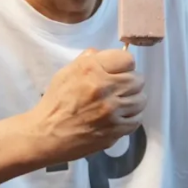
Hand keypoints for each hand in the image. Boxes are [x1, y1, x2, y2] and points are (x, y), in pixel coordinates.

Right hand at [30, 48, 146, 163]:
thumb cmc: (55, 102)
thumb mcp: (66, 72)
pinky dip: (132, 116)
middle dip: (131, 81)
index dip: (124, 64)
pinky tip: (121, 116)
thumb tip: (102, 54)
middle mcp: (104, 88)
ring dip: (133, 99)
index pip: (127, 59)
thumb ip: (88, 60)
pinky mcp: (115, 130)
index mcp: (92, 70)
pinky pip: (137, 119)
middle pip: (138, 79)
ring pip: (141, 99)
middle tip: (121, 87)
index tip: (119, 70)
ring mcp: (112, 111)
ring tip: (122, 102)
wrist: (46, 134)